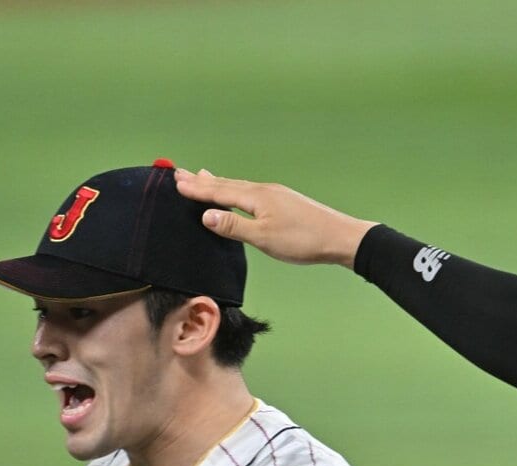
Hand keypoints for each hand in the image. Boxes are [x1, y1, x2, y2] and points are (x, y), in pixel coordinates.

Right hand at [173, 167, 377, 267]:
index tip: (175, 182)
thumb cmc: (304, 241)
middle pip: (227, 184)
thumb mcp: (264, 238)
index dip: (197, 189)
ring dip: (219, 183)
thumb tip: (206, 214)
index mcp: (256, 197)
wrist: (341, 238)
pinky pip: (251, 191)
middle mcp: (264, 190)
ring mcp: (276, 195)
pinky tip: (239, 193)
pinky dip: (236, 190)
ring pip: (239, 187)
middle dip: (203, 181)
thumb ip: (234, 226)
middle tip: (180, 173)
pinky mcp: (285, 202)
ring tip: (203, 176)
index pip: (219, 192)